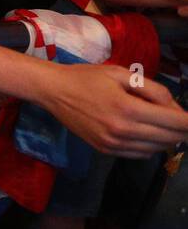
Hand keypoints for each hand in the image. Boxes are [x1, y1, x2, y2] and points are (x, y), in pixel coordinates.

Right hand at [37, 63, 187, 157]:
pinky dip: (150, 146)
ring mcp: (114, 144)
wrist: (53, 91)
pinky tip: (145, 132)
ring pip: (157, 149)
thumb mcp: (121, 74)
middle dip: (181, 130)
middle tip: (179, 119)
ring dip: (166, 138)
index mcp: (128, 108)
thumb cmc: (86, 77)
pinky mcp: (106, 150)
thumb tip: (175, 108)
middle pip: (170, 138)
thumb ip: (152, 90)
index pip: (175, 122)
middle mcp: (123, 131)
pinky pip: (140, 154)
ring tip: (162, 123)